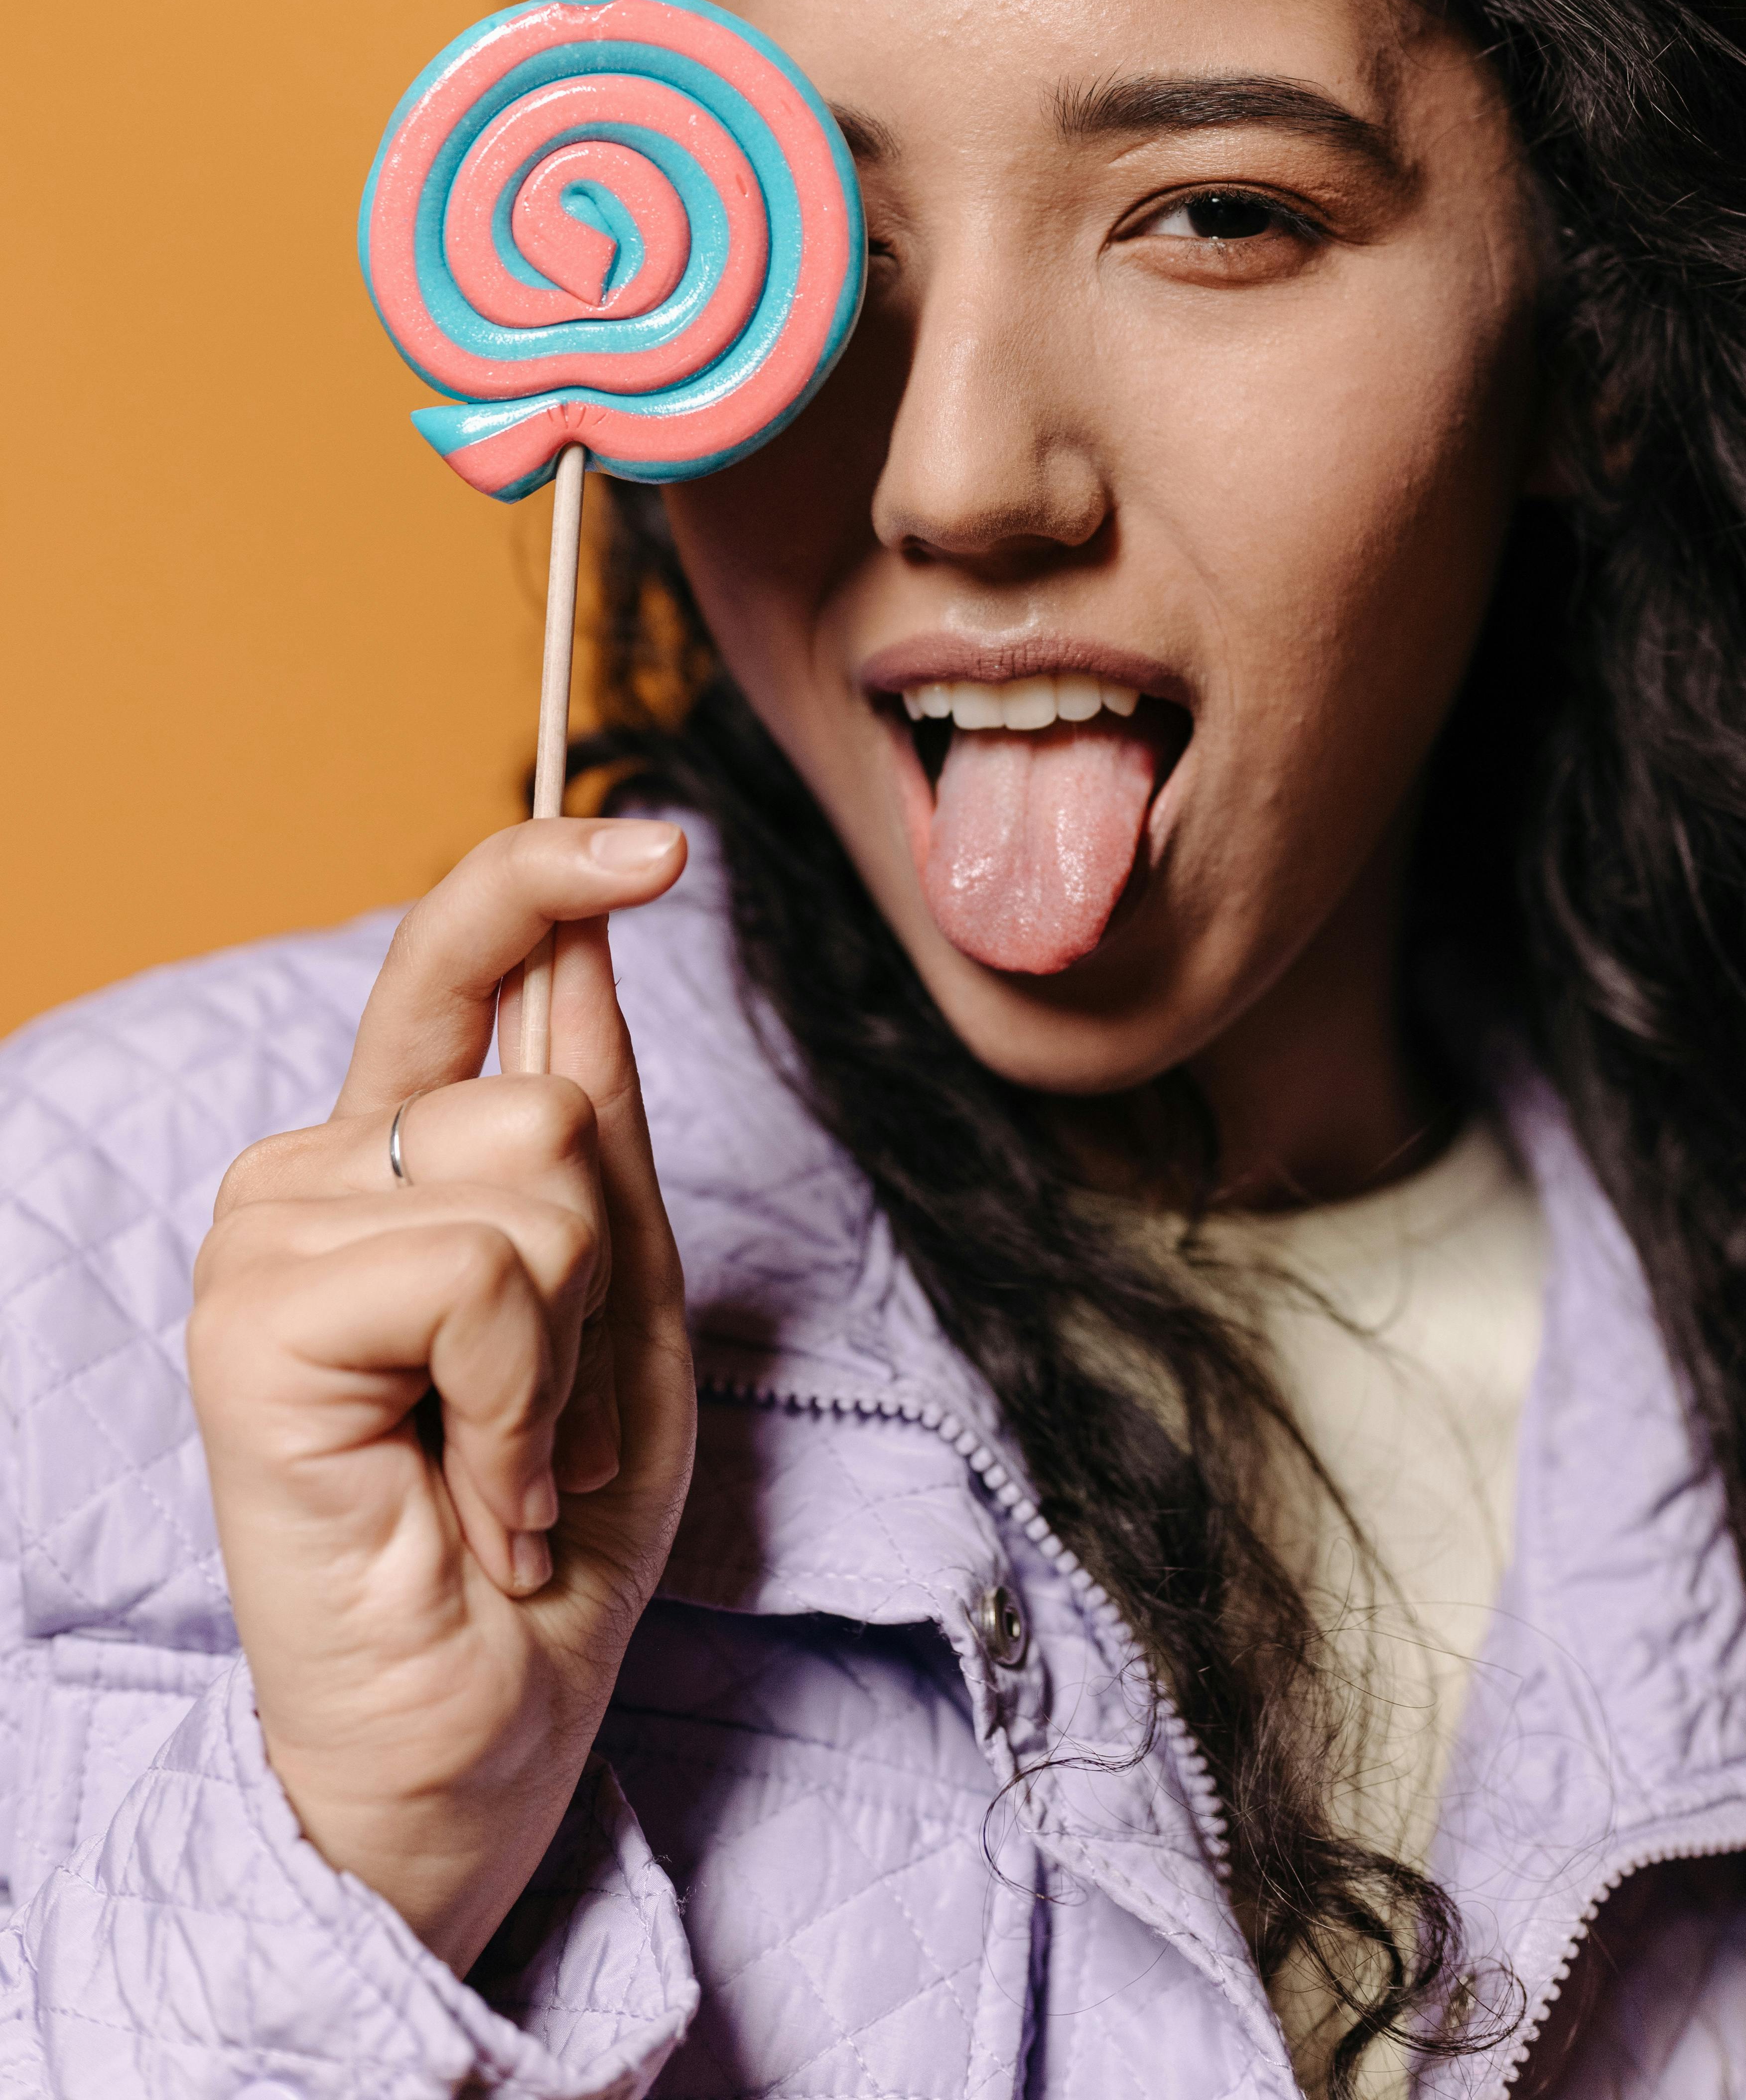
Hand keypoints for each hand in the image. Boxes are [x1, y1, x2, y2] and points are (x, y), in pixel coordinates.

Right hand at [188, 819, 695, 1972]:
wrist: (480, 1740)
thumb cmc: (550, 1542)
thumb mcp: (622, 1310)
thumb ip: (595, 1128)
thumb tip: (586, 944)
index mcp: (396, 1164)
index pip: (457, 961)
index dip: (548, 874)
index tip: (660, 837)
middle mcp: (313, 1176)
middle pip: (557, 1090)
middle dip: (609, 1275)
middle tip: (546, 1421)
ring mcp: (268, 1241)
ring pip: (540, 1174)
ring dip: (569, 1356)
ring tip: (507, 1464)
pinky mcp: (252, 1322)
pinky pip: (483, 1272)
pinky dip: (522, 1407)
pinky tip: (472, 1498)